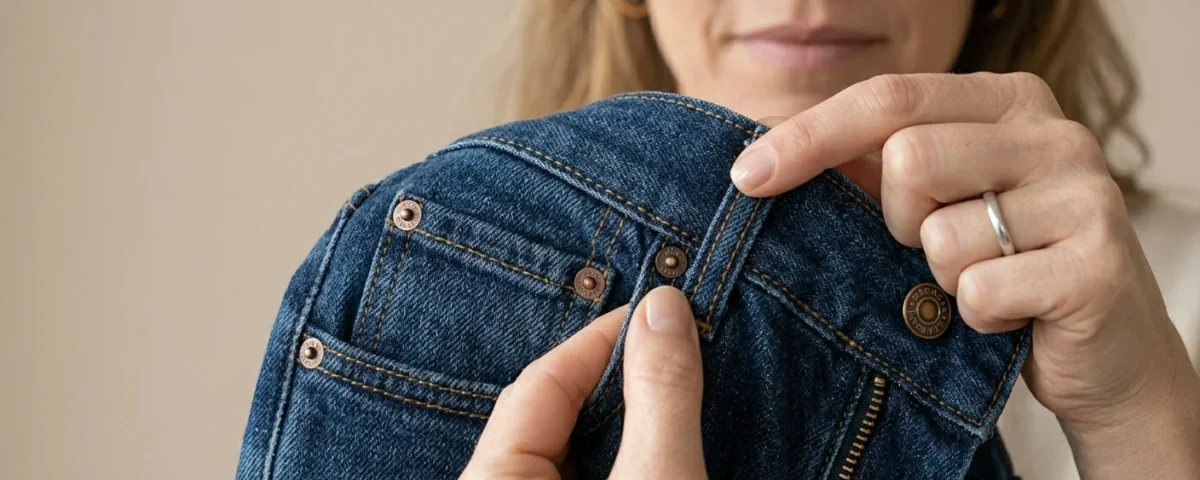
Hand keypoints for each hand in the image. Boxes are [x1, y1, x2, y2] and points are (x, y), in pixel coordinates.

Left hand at [461, 287, 706, 478]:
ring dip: (624, 425)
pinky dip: (621, 460)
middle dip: (616, 380)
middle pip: (551, 417)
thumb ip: (659, 396)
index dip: (602, 341)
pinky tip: (664, 443)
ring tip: (677, 392)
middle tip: (675, 348)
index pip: (540, 384)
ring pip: (569, 454)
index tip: (660, 313)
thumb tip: (663, 308)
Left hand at [731, 72, 1199, 475]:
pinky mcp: (1097, 263)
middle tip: (932, 248)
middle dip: (896, 221)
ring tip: (982, 280)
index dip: (809, 137)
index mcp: (1006, 99)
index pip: (887, 97)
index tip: (746, 177)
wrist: (1104, 352)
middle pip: (909, 158)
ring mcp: (1085, 192)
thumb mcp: (937, 202)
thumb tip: (762, 157)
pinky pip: (980, 291)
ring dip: (940, 277)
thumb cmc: (1002, 266)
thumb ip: (872, 168)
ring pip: (941, 234)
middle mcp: (1053, 131)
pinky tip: (1013, 315)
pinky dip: (977, 317)